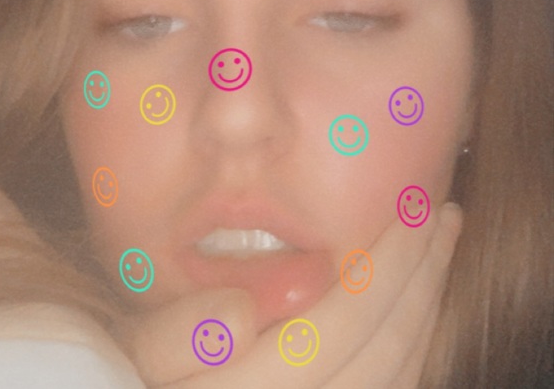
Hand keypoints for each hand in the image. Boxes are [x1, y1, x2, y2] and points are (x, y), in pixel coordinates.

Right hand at [121, 202, 461, 387]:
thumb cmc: (140, 372)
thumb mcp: (138, 354)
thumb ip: (178, 338)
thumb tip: (241, 308)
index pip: (336, 327)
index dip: (384, 266)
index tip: (413, 209)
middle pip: (383, 352)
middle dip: (422, 276)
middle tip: (443, 216)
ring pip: (400, 375)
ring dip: (428, 306)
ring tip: (439, 251)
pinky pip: (392, 388)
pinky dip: (417, 340)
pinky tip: (418, 300)